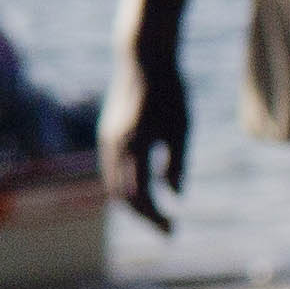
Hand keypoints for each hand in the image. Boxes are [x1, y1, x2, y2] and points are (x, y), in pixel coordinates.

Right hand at [99, 45, 187, 233]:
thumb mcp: (182, 128)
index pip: (140, 195)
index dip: (155, 217)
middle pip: (122, 195)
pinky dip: (127, 187)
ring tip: (158, 215)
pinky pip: (112, 170)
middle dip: (145, 216)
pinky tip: (146, 191)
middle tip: (168, 230)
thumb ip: (176, 163)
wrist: (142, 57)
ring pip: (113, 184)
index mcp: (134, 144)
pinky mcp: (108, 133)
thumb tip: (175, 196)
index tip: (173, 231)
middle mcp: (114, 145)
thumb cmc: (169, 90)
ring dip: (134, 204)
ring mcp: (107, 139)